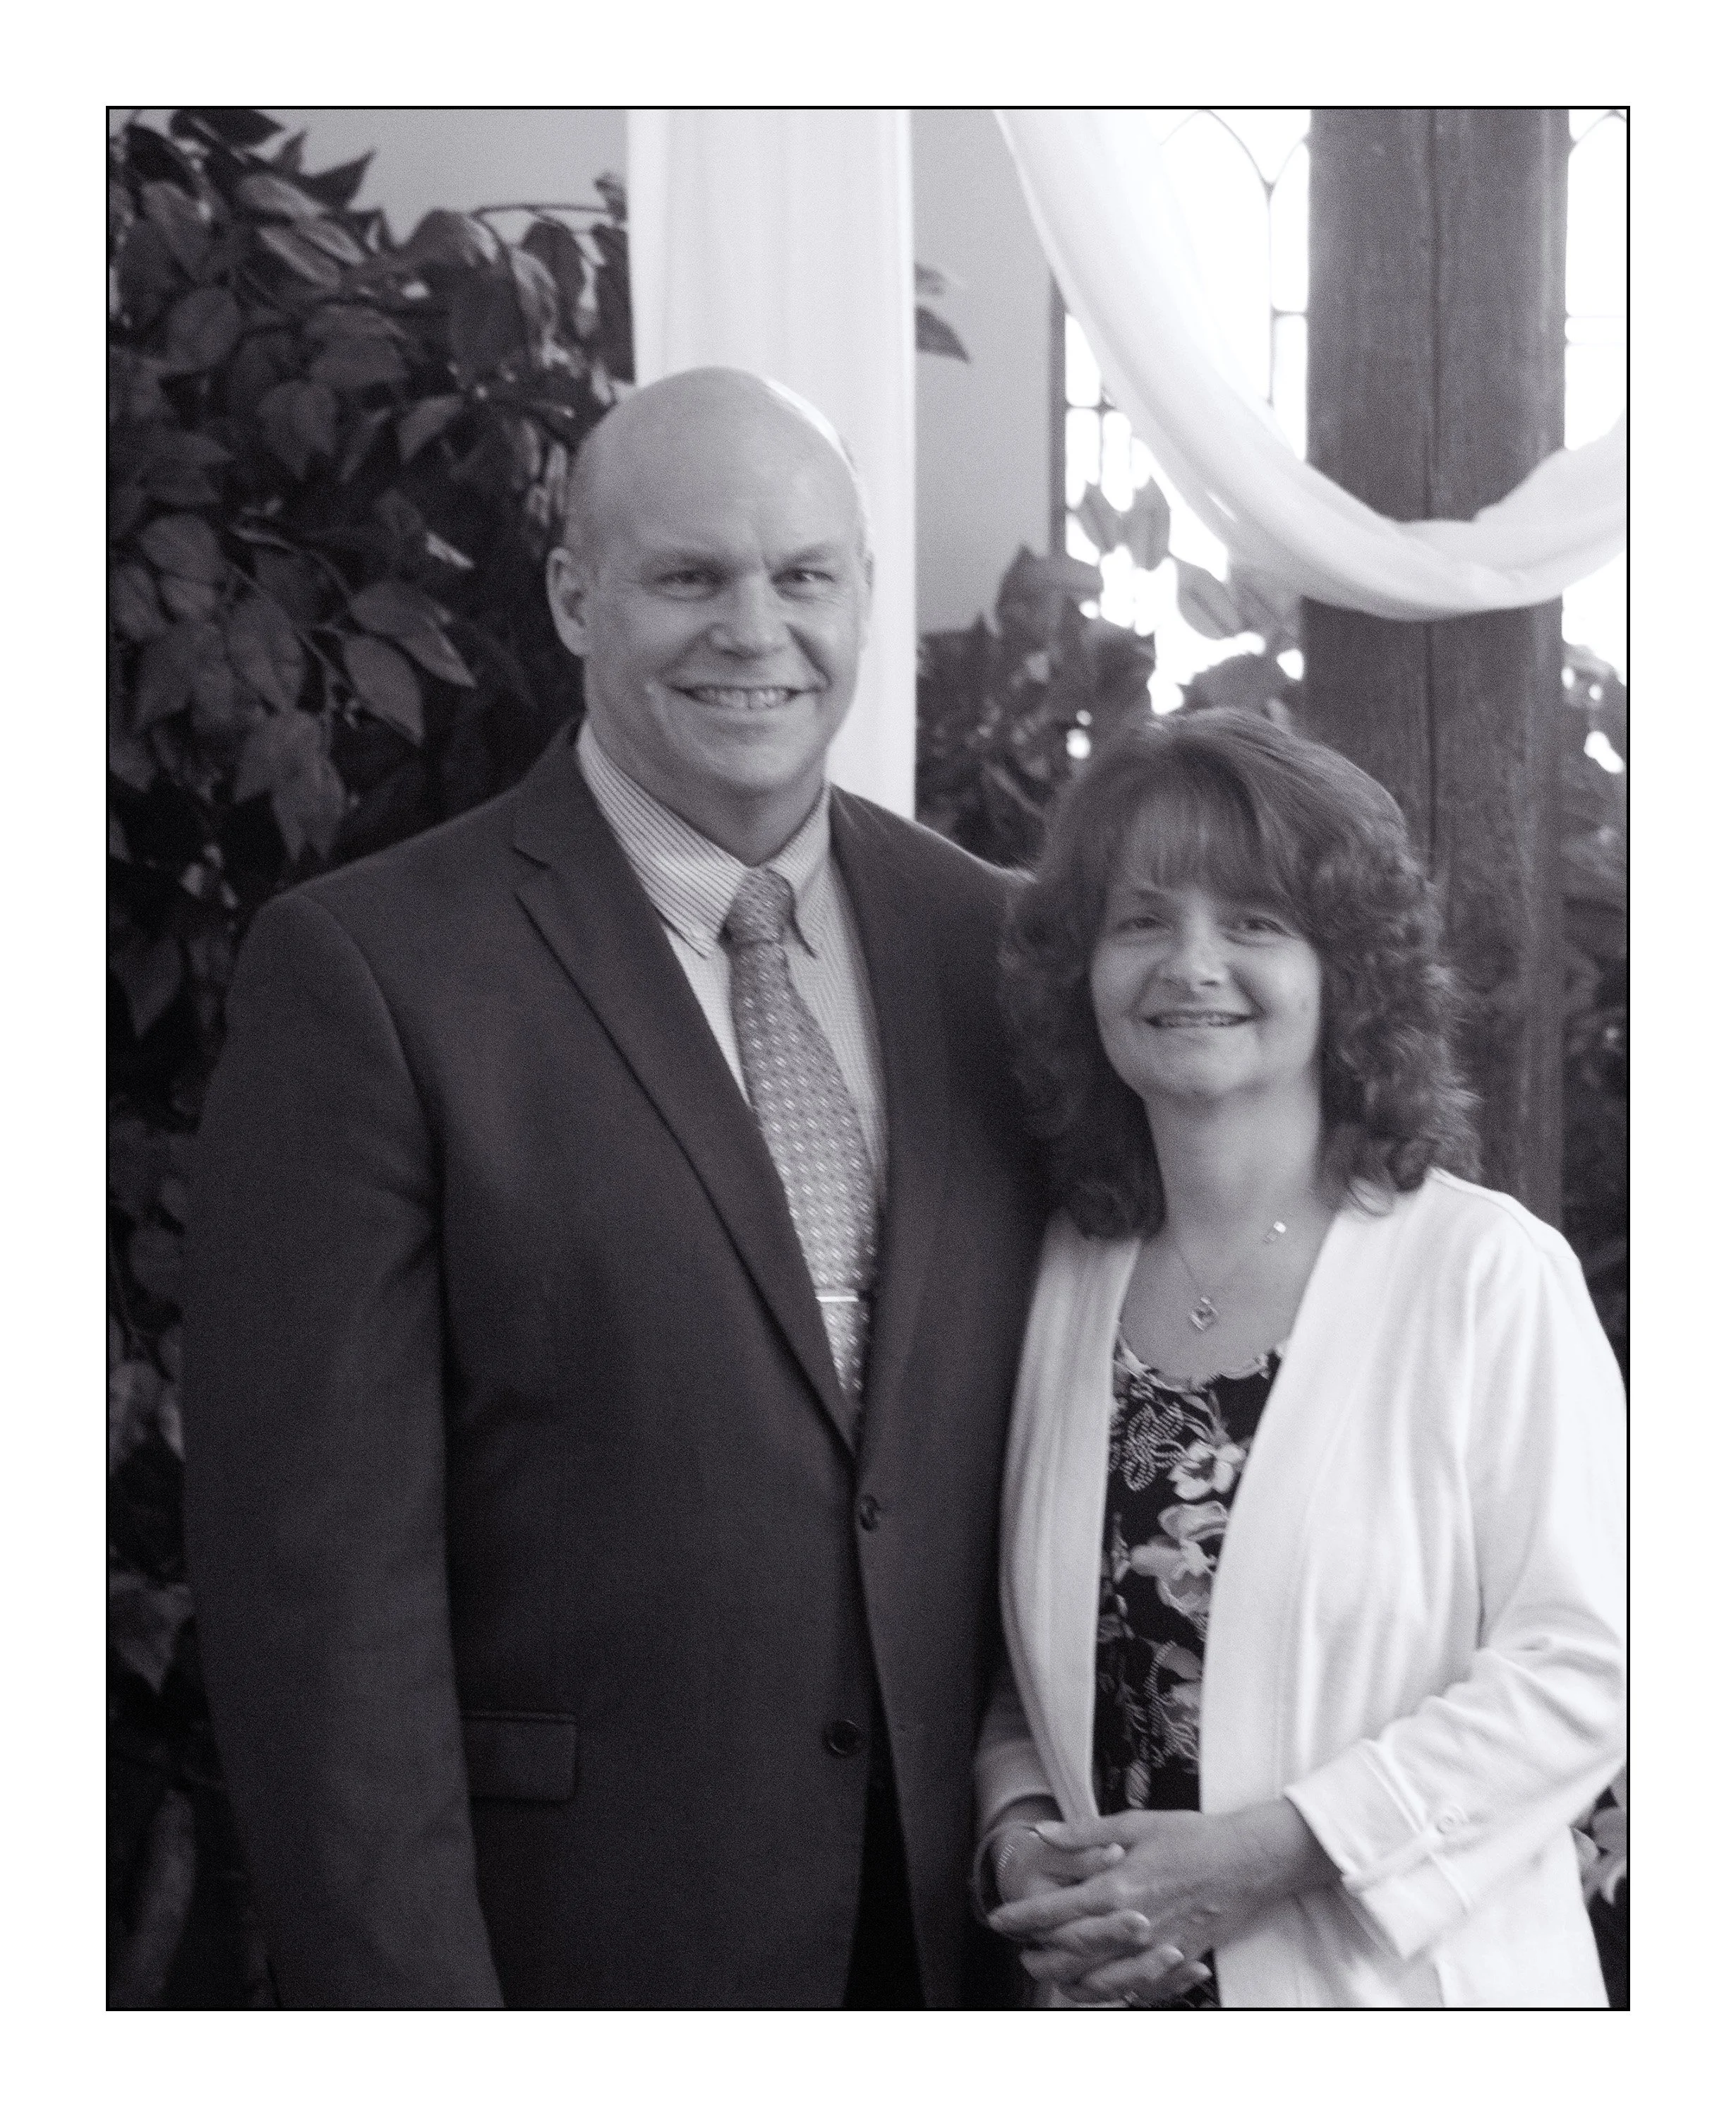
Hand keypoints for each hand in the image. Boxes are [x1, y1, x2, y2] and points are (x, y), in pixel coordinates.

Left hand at [987, 1799, 1335, 2006]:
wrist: (1249, 1862)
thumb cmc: (1193, 1836)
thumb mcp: (1135, 1823)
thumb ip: (1084, 1834)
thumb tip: (1041, 1833)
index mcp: (1118, 1887)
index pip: (1055, 1912)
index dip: (1022, 1917)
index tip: (998, 1918)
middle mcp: (1133, 1926)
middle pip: (1070, 1955)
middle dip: (1038, 1956)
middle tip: (1020, 1951)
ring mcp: (1156, 1949)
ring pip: (1099, 1982)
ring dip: (1068, 1980)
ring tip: (1052, 1971)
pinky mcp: (1177, 1961)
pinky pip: (1136, 1990)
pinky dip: (1112, 1991)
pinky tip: (1100, 1983)